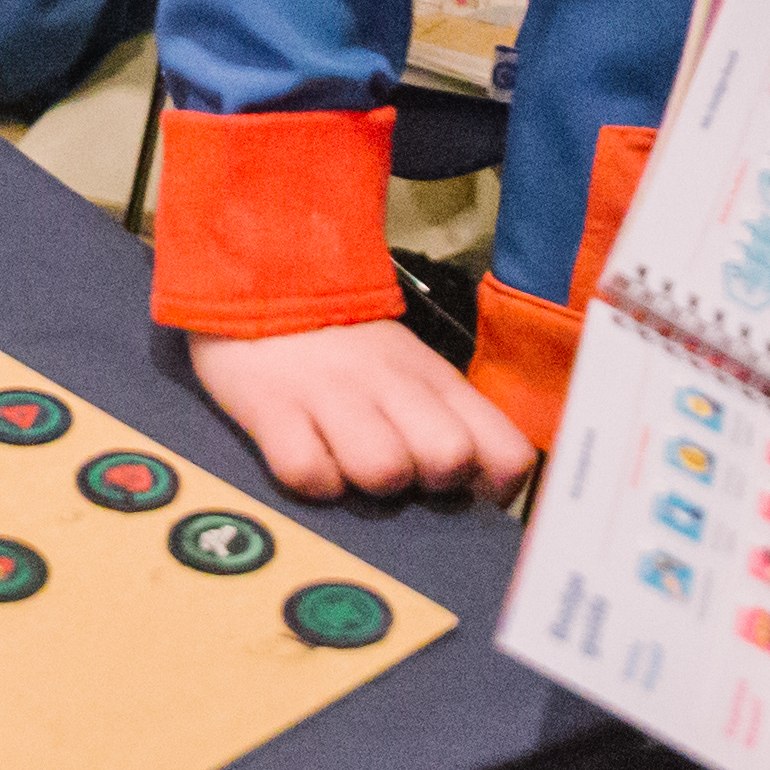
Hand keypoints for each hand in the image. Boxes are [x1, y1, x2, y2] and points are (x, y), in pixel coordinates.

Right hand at [185, 317, 533, 502]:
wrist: (263, 278)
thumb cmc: (344, 347)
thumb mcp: (411, 372)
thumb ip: (446, 422)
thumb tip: (472, 491)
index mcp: (437, 379)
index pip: (507, 453)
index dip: (491, 488)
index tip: (462, 491)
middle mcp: (393, 382)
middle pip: (449, 458)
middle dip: (426, 482)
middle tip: (396, 471)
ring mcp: (332, 392)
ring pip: (383, 469)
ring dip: (363, 483)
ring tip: (343, 460)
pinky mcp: (272, 406)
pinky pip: (307, 472)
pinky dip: (308, 479)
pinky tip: (305, 454)